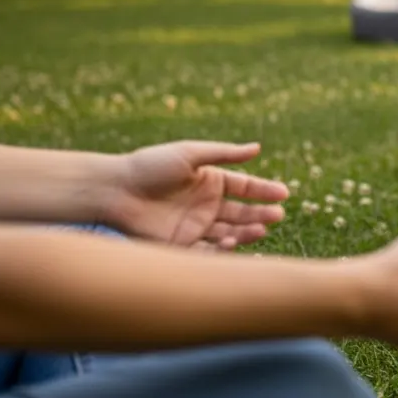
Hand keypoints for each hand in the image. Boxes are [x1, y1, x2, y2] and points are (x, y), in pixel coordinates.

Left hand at [107, 141, 289, 249]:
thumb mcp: (190, 154)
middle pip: (241, 212)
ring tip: (261, 229)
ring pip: (229, 231)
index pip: (244, 187)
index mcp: (210, 181)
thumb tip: (257, 148)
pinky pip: (208, 250)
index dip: (264, 191)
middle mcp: (206, 205)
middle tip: (277, 216)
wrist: (113, 190)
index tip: (283, 194)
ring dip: (247, 231)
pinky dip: (223, 249)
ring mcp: (195, 226)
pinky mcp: (181, 244)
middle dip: (261, 214)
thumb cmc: (149, 166)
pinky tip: (231, 241)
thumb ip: (224, 154)